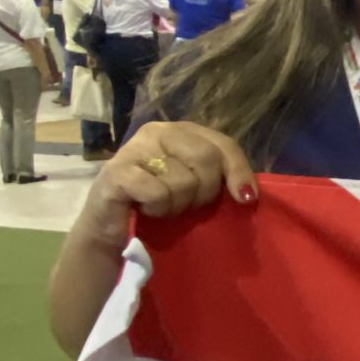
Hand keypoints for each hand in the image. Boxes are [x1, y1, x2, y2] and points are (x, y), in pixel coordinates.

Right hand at [87, 121, 255, 237]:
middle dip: (204, 192)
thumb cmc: (157, 205)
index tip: (245, 198)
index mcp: (181, 131)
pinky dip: (158, 208)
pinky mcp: (116, 172)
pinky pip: (158, 193)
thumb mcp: (195, 189)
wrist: (111, 229)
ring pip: (183, 181)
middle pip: (206, 158)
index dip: (238, 171)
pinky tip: (144, 208)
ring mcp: (135, 148)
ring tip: (161, 206)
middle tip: (187, 205)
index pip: (223, 144)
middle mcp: (158, 131)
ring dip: (177, 205)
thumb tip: (248, 194)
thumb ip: (219, 179)